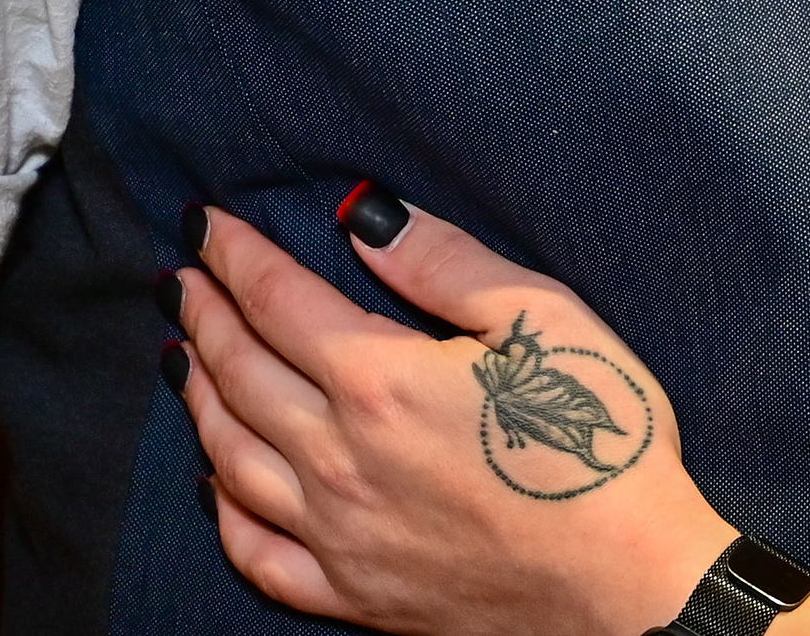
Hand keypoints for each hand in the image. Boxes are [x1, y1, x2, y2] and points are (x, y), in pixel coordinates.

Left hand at [170, 189, 737, 635]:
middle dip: (204, 317)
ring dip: (200, 400)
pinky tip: (215, 485)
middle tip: (179, 282)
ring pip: (232, 457)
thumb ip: (443, 262)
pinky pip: (258, 554)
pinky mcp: (353, 594)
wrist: (630, 586)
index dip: (234, 256)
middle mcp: (338, 457)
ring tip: (185, 360)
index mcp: (379, 379)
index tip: (204, 225)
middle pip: (241, 373)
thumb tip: (363, 215)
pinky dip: (223, 513)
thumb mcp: (541, 317)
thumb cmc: (599, 443)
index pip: (278, 301)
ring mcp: (338, 533)